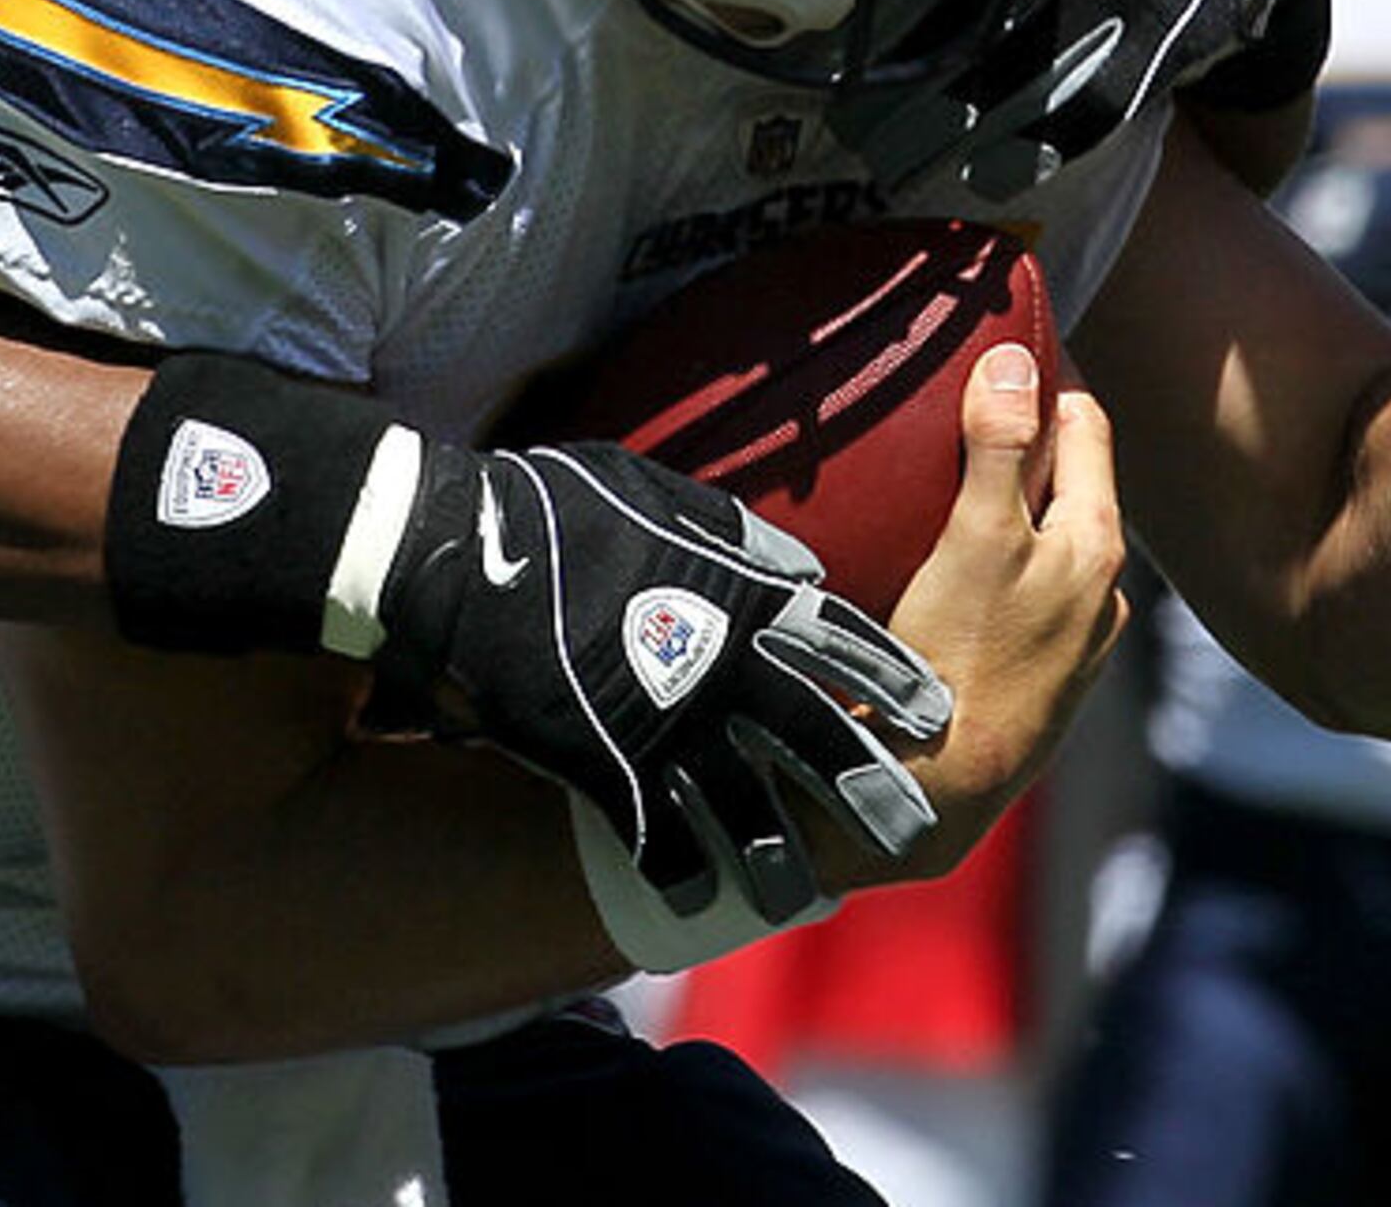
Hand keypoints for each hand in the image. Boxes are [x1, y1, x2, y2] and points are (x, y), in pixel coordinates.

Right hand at [370, 437, 953, 922]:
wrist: (459, 554)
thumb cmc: (558, 508)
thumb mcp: (662, 499)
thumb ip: (738, 540)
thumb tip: (797, 569)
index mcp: (748, 601)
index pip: (850, 651)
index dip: (893, 685)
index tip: (931, 714)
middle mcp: (726, 672)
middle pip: (823, 745)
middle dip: (870, 788)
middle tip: (914, 825)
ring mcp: (670, 729)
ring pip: (749, 810)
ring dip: (781, 855)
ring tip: (806, 891)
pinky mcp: (610, 771)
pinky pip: (659, 837)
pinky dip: (678, 869)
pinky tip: (693, 891)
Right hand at [861, 344, 1128, 882]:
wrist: (936, 790)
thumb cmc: (959, 658)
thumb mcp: (975, 537)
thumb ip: (999, 446)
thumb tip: (1014, 357)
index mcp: (1096, 545)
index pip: (1083, 424)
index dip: (1044, 378)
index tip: (1003, 345)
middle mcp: (1102, 595)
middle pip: (1069, 487)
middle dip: (1026, 444)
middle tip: (966, 407)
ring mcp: (1076, 647)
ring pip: (1047, 550)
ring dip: (1014, 515)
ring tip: (952, 492)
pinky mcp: (1041, 688)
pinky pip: (1026, 602)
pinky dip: (1001, 573)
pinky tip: (956, 580)